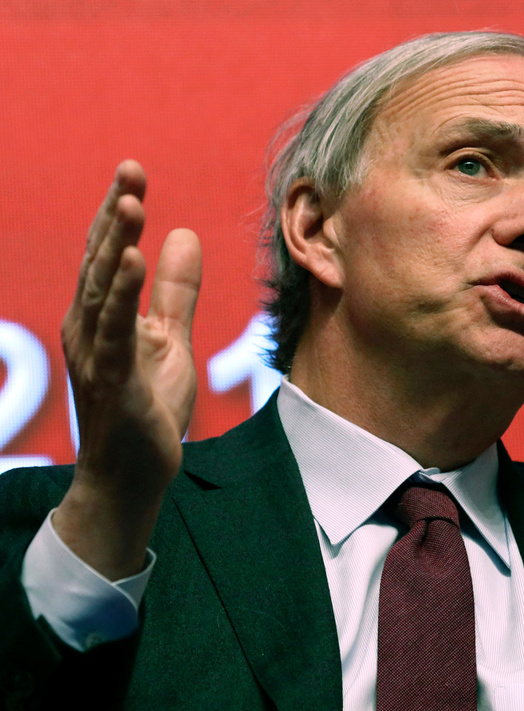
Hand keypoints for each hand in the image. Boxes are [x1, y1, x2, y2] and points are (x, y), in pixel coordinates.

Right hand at [53, 161, 201, 579]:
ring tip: (131, 204)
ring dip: (114, 244)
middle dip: (114, 214)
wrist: (135, 476)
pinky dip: (121, 295)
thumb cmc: (147, 407)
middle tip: (130, 170)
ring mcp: (95, 356)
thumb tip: (184, 234)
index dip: (119, 211)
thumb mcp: (170, 339)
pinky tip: (131, 262)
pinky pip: (115, 333)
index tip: (134, 172)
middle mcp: (88, 329)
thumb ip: (176, 291)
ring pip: (100, 291)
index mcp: (101, 316)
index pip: (108, 253)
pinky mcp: (111, 382)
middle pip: (98, 261)